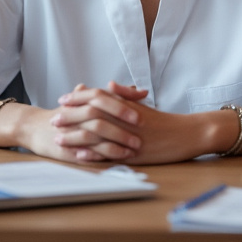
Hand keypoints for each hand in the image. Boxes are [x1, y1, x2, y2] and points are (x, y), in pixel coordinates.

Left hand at [55, 82, 215, 164]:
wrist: (187, 133)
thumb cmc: (164, 121)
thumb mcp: (142, 105)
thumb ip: (122, 96)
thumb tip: (108, 85)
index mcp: (126, 104)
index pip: (97, 96)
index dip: (77, 97)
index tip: (63, 100)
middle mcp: (125, 117)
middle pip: (92, 113)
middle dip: (71, 116)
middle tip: (54, 120)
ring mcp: (129, 135)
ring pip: (97, 135)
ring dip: (76, 137)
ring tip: (60, 140)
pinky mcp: (134, 153)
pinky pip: (110, 154)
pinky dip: (93, 154)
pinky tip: (80, 156)